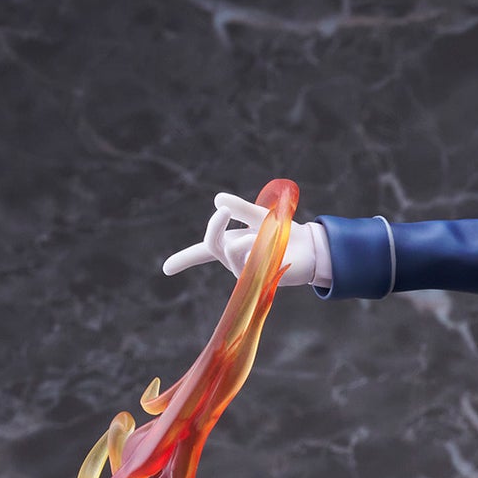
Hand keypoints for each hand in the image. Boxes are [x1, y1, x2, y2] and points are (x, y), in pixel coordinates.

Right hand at [163, 193, 320, 288]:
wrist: (311, 246)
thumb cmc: (283, 231)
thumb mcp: (260, 215)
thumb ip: (240, 208)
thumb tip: (218, 200)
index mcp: (230, 245)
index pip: (202, 253)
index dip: (184, 260)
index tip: (166, 269)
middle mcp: (234, 261)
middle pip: (210, 245)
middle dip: (213, 226)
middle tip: (224, 211)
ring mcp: (246, 271)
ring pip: (231, 251)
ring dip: (244, 236)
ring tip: (263, 233)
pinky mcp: (260, 277)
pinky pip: (251, 258)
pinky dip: (258, 245)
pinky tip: (273, 246)